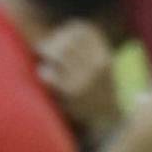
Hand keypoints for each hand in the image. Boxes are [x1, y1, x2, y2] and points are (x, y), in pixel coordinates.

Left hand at [37, 20, 119, 146]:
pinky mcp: (71, 92)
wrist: (107, 122)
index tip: (58, 36)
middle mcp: (97, 64)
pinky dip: (44, 73)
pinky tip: (46, 76)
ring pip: (58, 53)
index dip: (67, 30)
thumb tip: (63, 31)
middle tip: (44, 49)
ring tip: (46, 62)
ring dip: (47, 55)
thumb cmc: (99, 90)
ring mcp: (85, 77)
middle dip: (52, 42)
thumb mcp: (103, 66)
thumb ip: (88, 48)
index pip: (83, 30)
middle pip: (68, 40)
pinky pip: (50, 74)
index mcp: (104, 55)